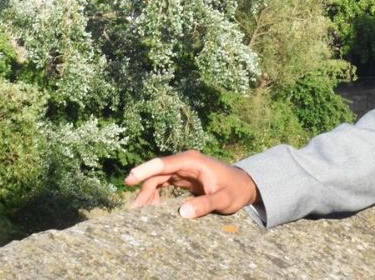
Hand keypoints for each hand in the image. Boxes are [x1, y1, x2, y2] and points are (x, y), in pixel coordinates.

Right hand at [126, 150, 259, 218]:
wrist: (243, 186)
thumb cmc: (235, 190)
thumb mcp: (223, 199)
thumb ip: (205, 204)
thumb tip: (182, 212)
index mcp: (193, 161)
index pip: (165, 164)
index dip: (146, 170)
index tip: (131, 178)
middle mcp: (185, 162)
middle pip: (157, 172)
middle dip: (143, 188)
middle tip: (134, 209)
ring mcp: (182, 169)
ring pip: (158, 178)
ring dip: (148, 193)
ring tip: (139, 212)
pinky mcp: (182, 178)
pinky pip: (163, 184)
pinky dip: (155, 195)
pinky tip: (151, 209)